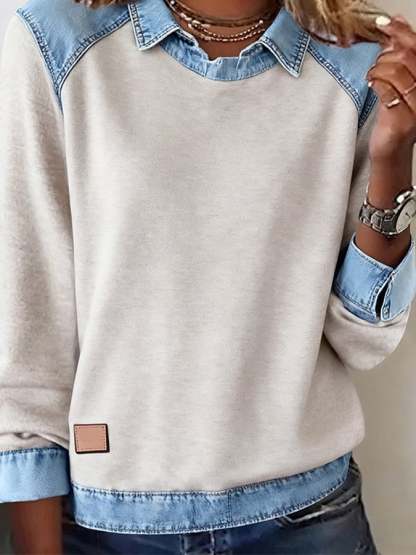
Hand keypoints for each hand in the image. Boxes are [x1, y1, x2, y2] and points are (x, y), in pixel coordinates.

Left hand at [365, 15, 415, 160]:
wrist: (392, 150)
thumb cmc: (395, 116)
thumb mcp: (400, 83)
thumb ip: (400, 57)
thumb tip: (396, 27)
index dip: (401, 32)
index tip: (384, 22)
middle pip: (406, 56)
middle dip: (385, 56)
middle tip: (376, 65)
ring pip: (394, 71)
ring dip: (377, 70)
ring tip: (373, 78)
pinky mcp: (402, 118)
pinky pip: (386, 90)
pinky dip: (375, 83)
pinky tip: (372, 86)